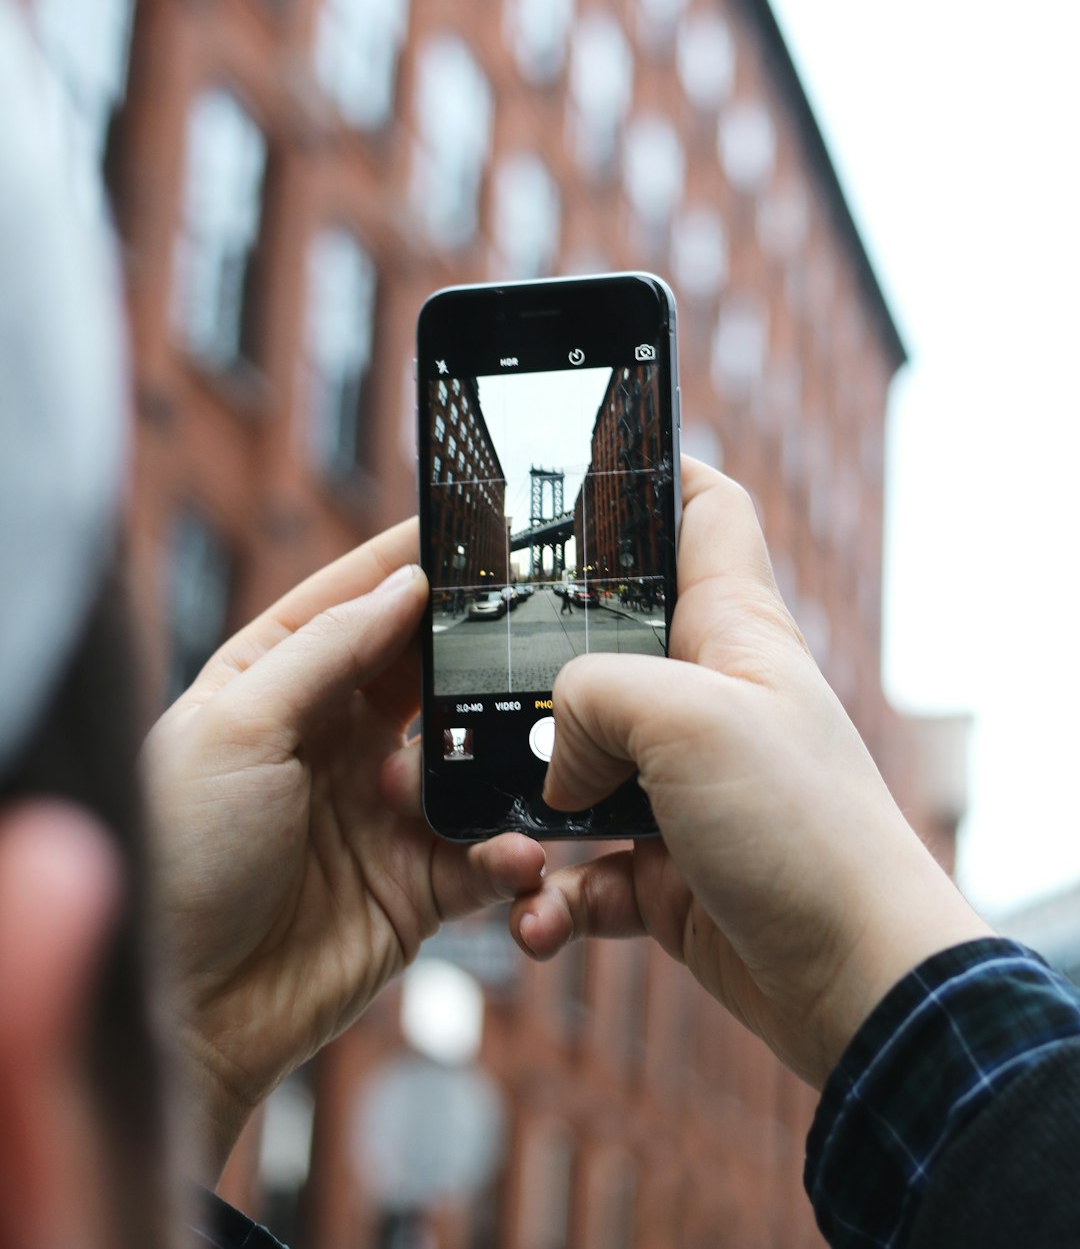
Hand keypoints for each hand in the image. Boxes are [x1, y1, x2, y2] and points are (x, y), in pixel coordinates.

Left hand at [142, 521, 544, 1179]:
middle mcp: (329, 739)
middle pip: (418, 671)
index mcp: (270, 686)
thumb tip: (404, 586)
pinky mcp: (414, 884)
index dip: (404, 563)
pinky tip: (516, 851)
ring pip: (465, 755)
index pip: (348, 603)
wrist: (183, 1016)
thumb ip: (326, 651)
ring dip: (494, 754)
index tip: (468, 526)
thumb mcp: (237, 728)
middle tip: (534, 620)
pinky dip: (510, 850)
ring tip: (522, 750)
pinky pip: (483, 852)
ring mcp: (377, 810)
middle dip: (471, 649)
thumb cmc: (180, 859)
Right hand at [505, 460, 989, 1088]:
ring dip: (525, 802)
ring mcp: (681, 783)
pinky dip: (553, 896)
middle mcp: (704, 696)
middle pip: (605, 640)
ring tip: (499, 834)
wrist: (857, 982)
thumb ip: (591, 698)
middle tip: (467, 673)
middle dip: (533, 662)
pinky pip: (582, 870)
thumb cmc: (801, 828)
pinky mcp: (664, 864)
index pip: (704, 511)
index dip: (652, 473)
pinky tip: (543, 918)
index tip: (578, 466)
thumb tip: (555, 758)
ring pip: (574, 765)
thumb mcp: (689, 719)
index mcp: (730, 629)